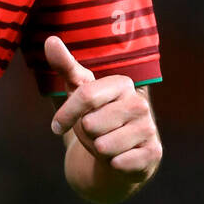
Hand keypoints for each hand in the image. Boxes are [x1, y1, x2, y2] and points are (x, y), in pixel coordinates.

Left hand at [45, 36, 161, 180]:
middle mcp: (139, 104)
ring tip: (107, 144)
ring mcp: (149, 128)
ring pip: (104, 146)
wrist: (115, 155)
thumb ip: (65, 66)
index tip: (56, 126)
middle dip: (86, 134)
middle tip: (95, 132)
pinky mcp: (153, 153)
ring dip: (99, 150)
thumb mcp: (77, 92)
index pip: (84, 97)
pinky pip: (119, 162)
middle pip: (91, 124)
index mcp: (122, 84)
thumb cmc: (94, 118)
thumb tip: (50, 39)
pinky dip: (112, 164)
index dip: (65, 115)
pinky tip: (119, 158)